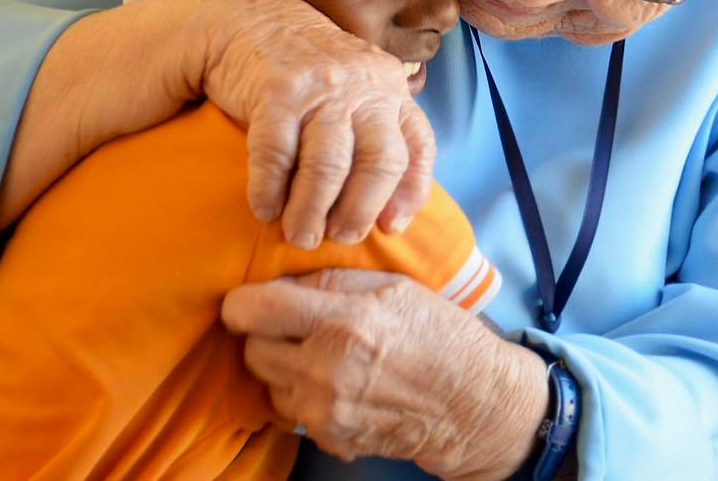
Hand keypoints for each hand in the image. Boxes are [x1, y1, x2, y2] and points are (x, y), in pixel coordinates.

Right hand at [194, 0, 435, 247]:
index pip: (417, 145)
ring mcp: (320, 86)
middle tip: (339, 239)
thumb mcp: (356, 91)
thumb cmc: (307, 73)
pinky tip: (265, 209)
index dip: (410, 193)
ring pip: (328, 166)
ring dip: (311, 212)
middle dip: (360, 211)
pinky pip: (276, 155)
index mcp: (388, 87)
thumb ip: (378, 136)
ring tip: (300, 236)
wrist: (247, 21)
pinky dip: (270, 191)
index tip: (390, 229)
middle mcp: (362, 85)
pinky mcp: (275, 91)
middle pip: (379, 162)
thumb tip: (394, 216)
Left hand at [221, 270, 547, 479]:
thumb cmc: (439, 335)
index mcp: (344, 323)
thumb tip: (281, 279)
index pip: (254, 310)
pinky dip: (303, 392)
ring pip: (267, 381)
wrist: (474, 405)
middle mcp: (326, 372)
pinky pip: (292, 408)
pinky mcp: (329, 439)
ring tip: (321, 352)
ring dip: (283, 364)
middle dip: (266, 332)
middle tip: (295, 323)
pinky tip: (337, 380)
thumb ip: (332, 280)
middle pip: (252, 348)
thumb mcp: (393, 287)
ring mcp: (325, 412)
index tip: (251, 299)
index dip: (243, 301)